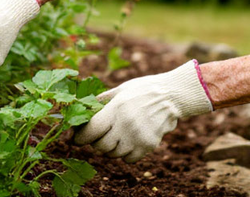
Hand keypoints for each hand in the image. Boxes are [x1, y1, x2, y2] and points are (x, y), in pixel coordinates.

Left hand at [73, 60, 212, 162]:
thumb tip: (81, 109)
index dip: (80, 137)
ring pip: (114, 154)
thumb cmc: (143, 90)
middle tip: (98, 138)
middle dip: (96, 143)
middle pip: (100, 146)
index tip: (77, 139)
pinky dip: (125, 154)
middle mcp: (126, 124)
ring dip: (111, 149)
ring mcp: (138, 137)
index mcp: (116, 108)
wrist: (172, 95)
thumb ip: (102, 101)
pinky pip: (129, 159)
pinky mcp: (149, 145)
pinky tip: (128, 143)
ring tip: (116, 138)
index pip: (91, 130)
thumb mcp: (120, 89)